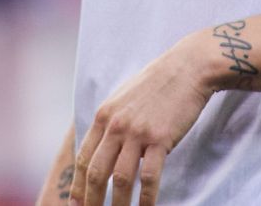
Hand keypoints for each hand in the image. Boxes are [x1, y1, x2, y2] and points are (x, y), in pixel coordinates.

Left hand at [69, 35, 215, 205]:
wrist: (187, 68)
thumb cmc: (157, 85)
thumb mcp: (123, 99)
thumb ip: (111, 123)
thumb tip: (103, 149)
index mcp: (104, 116)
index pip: (84, 157)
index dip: (78, 184)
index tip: (74, 203)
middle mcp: (115, 125)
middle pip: (96, 171)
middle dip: (91, 199)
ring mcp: (137, 132)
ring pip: (120, 179)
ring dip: (118, 204)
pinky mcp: (160, 139)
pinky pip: (149, 176)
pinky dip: (146, 198)